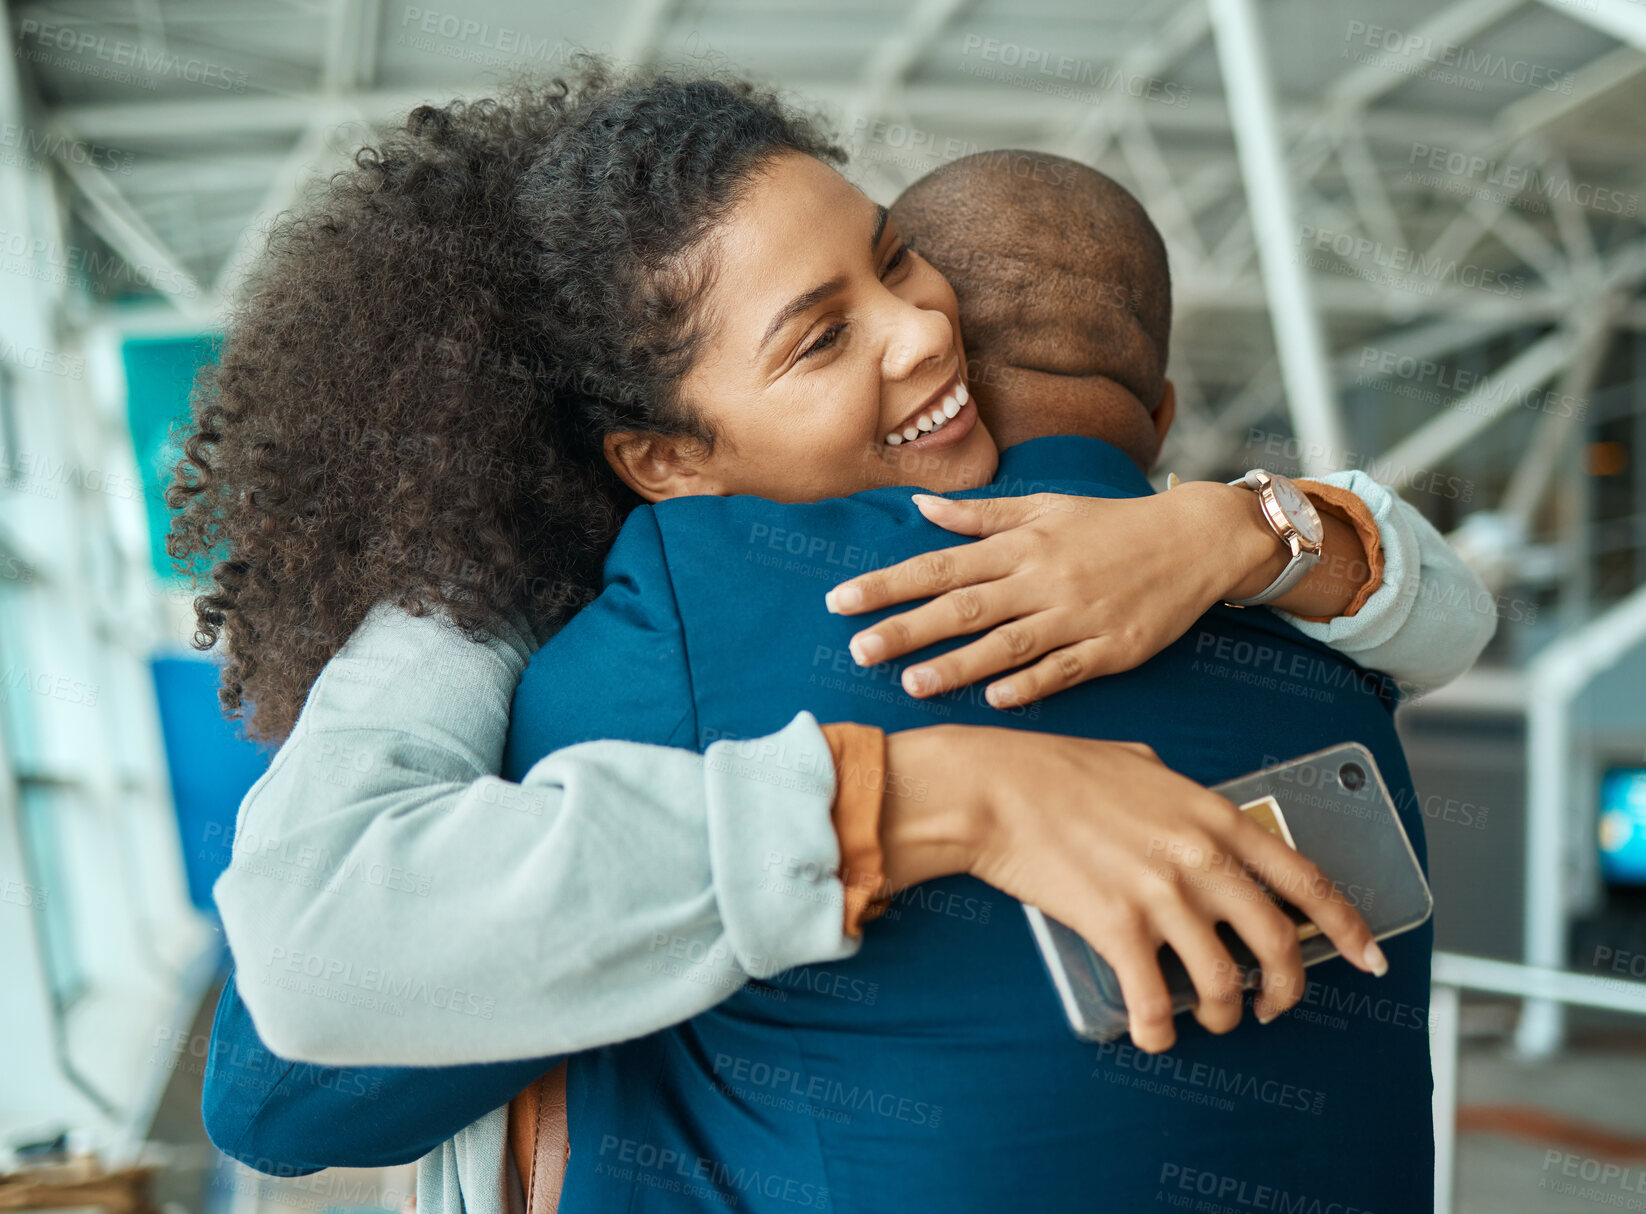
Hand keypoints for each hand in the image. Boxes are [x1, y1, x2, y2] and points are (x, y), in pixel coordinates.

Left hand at [826, 485, 1283, 707]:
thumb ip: (981, 515)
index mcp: (1022, 545)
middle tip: (858, 648)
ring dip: (958, 664)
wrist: (1196, 540)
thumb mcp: (1046, 507)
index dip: (888, 583)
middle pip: (963, 606)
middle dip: (907, 628)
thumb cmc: (1112, 524)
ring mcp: (1078, 616)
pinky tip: (994, 699)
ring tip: (911, 683)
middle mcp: (1043, 579)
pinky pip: (1065, 669)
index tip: (841, 600)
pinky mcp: (1112, 649)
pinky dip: (1031, 683)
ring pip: (1008, 643)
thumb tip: (920, 508)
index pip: (940, 565)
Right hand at [878, 726, 1387, 1051]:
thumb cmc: (1056, 770)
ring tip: (1212, 1018)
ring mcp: (1161, 895)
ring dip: (1225, 1014)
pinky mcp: (1116, 928)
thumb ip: (1178, 793)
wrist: (995, 788)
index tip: (1368, 958)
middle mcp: (1200, 858)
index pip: (1304, 879)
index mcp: (1214, 816)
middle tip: (1274, 1005)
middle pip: (1278, 943)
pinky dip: (1160, 1030)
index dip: (1346, 926)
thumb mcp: (1139, 762)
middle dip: (1287, 988)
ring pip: (1224, 982)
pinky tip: (1154, 1034)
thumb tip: (1187, 809)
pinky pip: (1155, 1001)